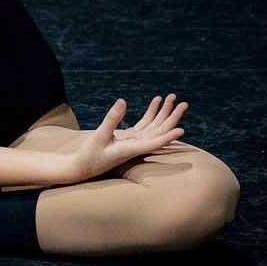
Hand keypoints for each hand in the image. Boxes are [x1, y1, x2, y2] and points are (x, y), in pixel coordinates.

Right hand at [67, 94, 187, 182]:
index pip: (153, 144)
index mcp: (130, 149)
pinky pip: (145, 124)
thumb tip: (123, 101)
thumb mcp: (99, 137)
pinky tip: (157, 101)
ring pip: (154, 126)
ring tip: (172, 98)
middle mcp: (136, 146)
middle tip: (184, 104)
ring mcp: (134, 142)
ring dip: (164, 112)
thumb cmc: (89, 156)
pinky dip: (151, 113)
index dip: (167, 138)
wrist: (82, 167)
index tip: (181, 130)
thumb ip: (111, 119)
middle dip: (171, 117)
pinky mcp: (129, 138)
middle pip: (159, 131)